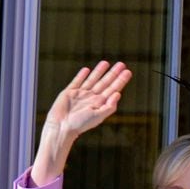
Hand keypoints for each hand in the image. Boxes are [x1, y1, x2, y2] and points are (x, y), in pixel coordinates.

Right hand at [31, 61, 132, 184]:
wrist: (61, 126)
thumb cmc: (80, 124)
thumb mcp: (98, 116)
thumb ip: (109, 106)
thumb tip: (118, 94)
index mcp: (100, 104)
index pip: (113, 89)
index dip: (120, 81)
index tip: (128, 72)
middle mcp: (91, 98)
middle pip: (105, 83)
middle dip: (113, 73)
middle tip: (121, 64)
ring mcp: (81, 95)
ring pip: (92, 80)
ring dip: (99, 71)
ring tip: (106, 62)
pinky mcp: (69, 92)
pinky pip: (77, 81)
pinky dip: (81, 76)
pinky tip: (87, 70)